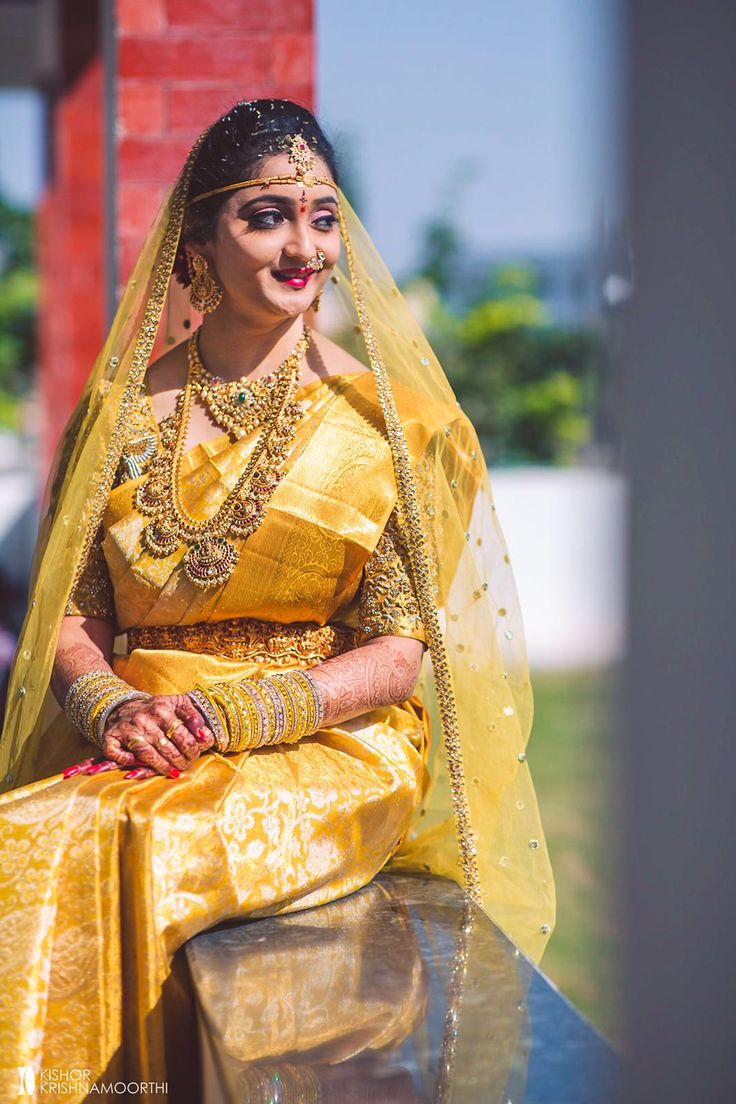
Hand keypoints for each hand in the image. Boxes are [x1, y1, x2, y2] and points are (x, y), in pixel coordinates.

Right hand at [63, 693, 215, 779]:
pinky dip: (130, 763)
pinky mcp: (110, 737)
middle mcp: (143, 718)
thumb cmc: (156, 709)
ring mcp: (126, 729)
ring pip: (147, 755)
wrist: (124, 706)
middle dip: (180, 761)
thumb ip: (193, 715)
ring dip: (163, 767)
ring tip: (173, 772)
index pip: (182, 735)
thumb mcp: (177, 703)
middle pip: (167, 748)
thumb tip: (203, 734)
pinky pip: (119, 755)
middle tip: (185, 765)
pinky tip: (142, 767)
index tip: (195, 754)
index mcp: (162, 708)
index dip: (192, 749)